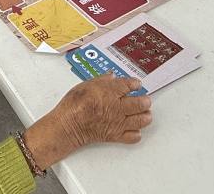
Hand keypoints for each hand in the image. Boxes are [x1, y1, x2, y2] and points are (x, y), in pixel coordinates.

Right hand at [22, 76, 151, 170]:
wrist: (68, 124)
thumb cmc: (74, 104)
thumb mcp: (86, 84)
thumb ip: (102, 80)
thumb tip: (112, 76)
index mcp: (110, 92)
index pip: (130, 85)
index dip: (135, 84)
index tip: (136, 84)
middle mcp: (117, 107)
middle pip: (141, 103)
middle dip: (145, 100)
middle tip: (145, 99)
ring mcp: (118, 122)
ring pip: (141, 120)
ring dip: (145, 116)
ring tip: (145, 113)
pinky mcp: (116, 135)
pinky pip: (133, 137)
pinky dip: (137, 133)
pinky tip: (134, 128)